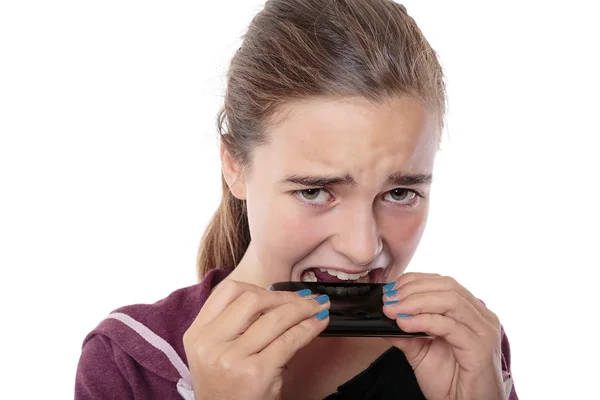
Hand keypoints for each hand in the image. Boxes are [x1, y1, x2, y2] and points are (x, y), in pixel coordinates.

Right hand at [182, 280, 329, 399]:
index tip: (280, 293)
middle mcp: (210, 344)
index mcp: (197, 334)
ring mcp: (232, 358)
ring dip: (303, 309)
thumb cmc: (227, 389)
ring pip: (275, 318)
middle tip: (305, 299)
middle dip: (285, 296)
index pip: (228, 291)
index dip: (259, 287)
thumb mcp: (216, 353)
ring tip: (318, 307)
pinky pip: (289, 340)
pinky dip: (309, 328)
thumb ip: (236, 325)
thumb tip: (281, 299)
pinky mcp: (255, 373)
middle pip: (252, 299)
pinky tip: (319, 323)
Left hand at [381, 273, 505, 399]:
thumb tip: (384, 313)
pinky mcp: (481, 348)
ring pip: (449, 300)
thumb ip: (405, 331)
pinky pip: (449, 326)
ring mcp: (484, 331)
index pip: (442, 282)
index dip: (414, 281)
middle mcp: (481, 317)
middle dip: (412, 289)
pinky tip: (405, 324)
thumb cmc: (450, 382)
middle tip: (388, 300)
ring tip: (393, 310)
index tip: (390, 290)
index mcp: (470, 312)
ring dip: (415, 302)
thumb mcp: (420, 351)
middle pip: (447, 286)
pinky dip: (423, 321)